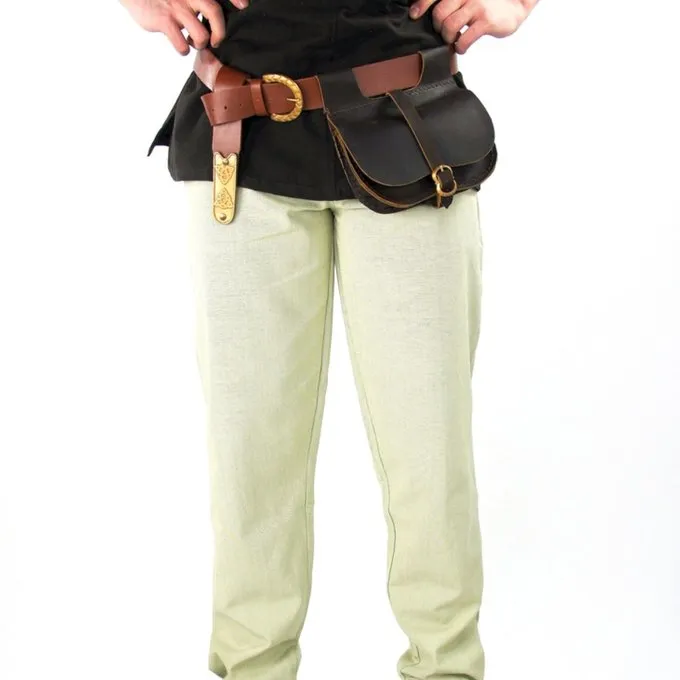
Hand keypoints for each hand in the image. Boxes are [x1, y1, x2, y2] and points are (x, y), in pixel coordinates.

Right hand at [120, 0, 226, 54]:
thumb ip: (199, 2)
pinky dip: (184, 49)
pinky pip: (180, 43)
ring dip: (200, 43)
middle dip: (219, 32)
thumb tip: (216, 16)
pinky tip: (181, 45)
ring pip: (200, 33)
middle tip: (215, 40)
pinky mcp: (164, 20)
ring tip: (194, 42)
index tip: (244, 6)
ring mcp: (176, 7)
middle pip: (214, 12)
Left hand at [409, 0, 537, 53]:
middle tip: (445, 32)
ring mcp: (477, 5)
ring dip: (448, 38)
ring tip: (454, 39)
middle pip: (439, 13)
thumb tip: (421, 9)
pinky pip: (464, 39)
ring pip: (449, 26)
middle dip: (438, 27)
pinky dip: (459, 47)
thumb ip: (451, 1)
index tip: (414, 15)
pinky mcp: (486, 20)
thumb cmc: (488, 1)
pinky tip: (463, 46)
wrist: (518, 3)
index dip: (421, 4)